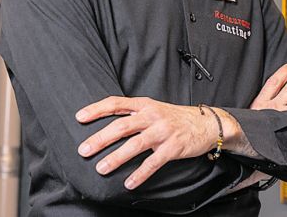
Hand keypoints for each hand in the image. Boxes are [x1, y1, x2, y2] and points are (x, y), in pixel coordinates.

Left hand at [75, 96, 216, 188]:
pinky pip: (153, 162)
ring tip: (101, 168)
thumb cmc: (176, 118)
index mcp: (145, 105)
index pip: (116, 103)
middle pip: (121, 126)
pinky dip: (140, 174)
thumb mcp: (155, 109)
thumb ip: (134, 115)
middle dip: (100, 139)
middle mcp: (152, 116)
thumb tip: (107, 126)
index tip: (79, 117)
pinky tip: (129, 183)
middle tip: (84, 150)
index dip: (97, 109)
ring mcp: (163, 132)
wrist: (207, 124)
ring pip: (134, 145)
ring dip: (116, 158)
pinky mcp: (173, 147)